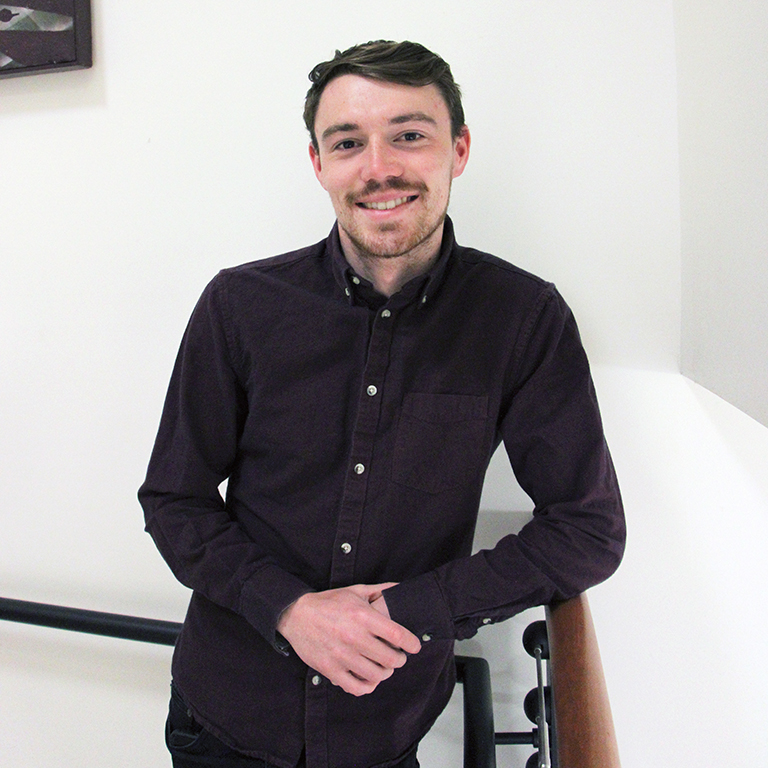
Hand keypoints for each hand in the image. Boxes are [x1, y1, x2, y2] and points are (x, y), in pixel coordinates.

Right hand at [277, 583, 420, 695]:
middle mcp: (354, 637)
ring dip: (385, 672)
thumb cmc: (328, 602)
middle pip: (391, 659)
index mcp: (362, 616)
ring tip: (384, 667)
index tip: (415, 646)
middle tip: (399, 656)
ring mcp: (342, 656)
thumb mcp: (354, 590)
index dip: (411, 643)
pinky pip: (356, 687)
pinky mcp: (330, 670)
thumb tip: (400, 588)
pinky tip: (369, 679)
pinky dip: (368, 685)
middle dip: (400, 659)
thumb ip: (379, 590)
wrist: (296, 615)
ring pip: (376, 675)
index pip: (397, 634)